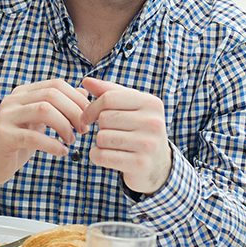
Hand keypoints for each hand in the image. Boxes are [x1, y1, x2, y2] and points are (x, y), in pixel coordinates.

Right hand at [0, 79, 88, 187]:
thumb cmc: (18, 141)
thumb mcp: (38, 121)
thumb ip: (57, 106)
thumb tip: (83, 92)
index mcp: (23, 92)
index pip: (56, 84)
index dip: (76, 99)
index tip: (87, 117)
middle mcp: (13, 100)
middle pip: (52, 95)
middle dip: (73, 112)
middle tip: (82, 130)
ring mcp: (6, 117)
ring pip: (44, 110)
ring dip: (64, 126)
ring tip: (71, 140)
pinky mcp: (4, 136)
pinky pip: (34, 137)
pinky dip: (53, 144)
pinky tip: (62, 152)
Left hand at [81, 76, 171, 195]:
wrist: (158, 165)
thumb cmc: (139, 130)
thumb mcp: (130, 107)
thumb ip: (109, 92)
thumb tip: (86, 81)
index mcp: (151, 103)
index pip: (109, 98)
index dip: (91, 107)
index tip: (87, 116)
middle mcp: (153, 122)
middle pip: (104, 118)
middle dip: (100, 127)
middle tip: (108, 133)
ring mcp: (148, 144)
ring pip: (102, 138)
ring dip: (99, 143)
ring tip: (110, 145)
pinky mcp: (140, 164)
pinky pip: (102, 156)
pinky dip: (97, 156)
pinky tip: (105, 156)